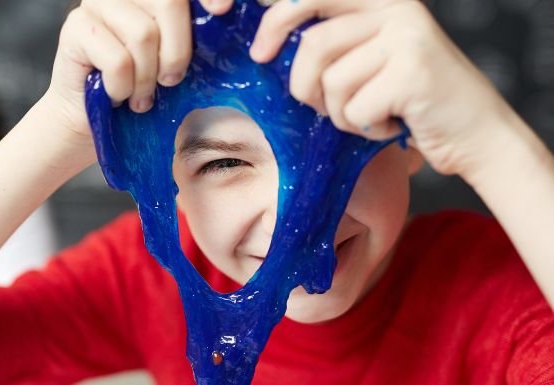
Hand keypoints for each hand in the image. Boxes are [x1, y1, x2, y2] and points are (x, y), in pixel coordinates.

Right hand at [41, 0, 230, 145]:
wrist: (89, 118)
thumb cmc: (136, 88)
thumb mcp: (171, 58)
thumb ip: (191, 35)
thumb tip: (222, 15)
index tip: (222, 10)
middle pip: (169, 2)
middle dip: (177, 50)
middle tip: (169, 82)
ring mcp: (95, 4)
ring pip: (143, 34)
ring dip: (146, 78)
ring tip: (140, 97)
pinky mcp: (75, 27)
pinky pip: (118, 60)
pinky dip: (123, 87)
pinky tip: (116, 96)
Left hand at [250, 0, 519, 178]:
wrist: (476, 132)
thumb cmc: (410, 101)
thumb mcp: (369, 60)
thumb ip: (332, 44)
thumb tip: (266, 44)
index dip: (275, 20)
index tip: (259, 53)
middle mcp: (395, 7)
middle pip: (313, 42)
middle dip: (301, 83)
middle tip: (312, 104)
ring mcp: (406, 36)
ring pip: (332, 81)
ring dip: (339, 113)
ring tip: (367, 115)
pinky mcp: (413, 71)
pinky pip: (354, 108)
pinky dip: (363, 129)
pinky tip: (390, 125)